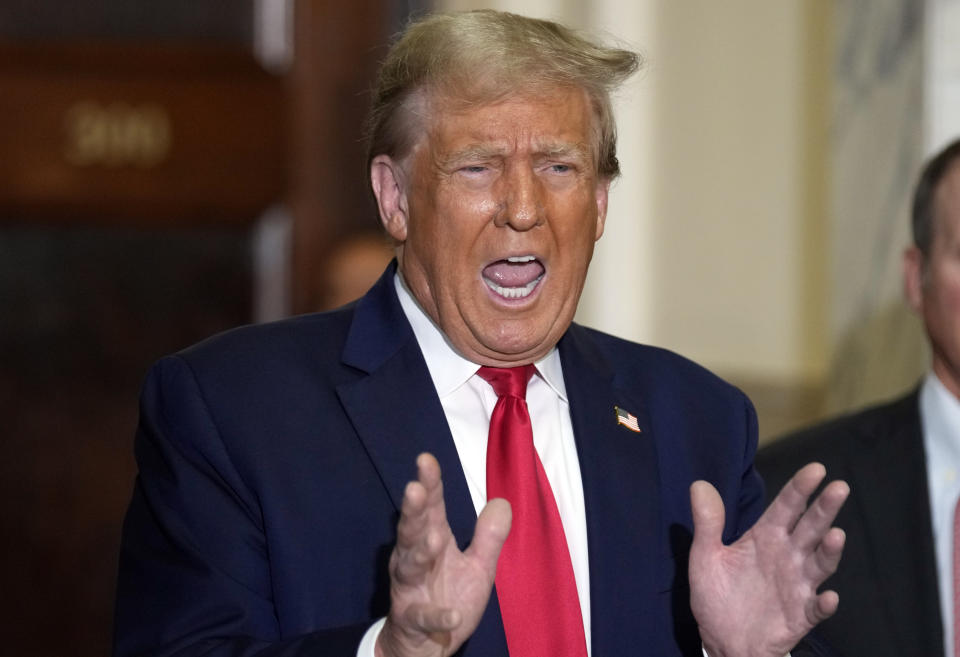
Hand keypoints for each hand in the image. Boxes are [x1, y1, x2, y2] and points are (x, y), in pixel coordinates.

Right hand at [376, 453, 511, 656]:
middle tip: (415, 488)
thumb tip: (503, 501)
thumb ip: (488, 537)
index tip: (426, 459)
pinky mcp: (412, 618)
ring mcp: (410, 588)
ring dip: (420, 553)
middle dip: (414, 510)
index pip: (431, 508)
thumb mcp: (478, 567)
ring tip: (433, 539)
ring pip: (409, 566)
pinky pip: (423, 615)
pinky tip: (450, 614)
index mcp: (433, 540)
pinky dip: (436, 615)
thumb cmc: (449, 596)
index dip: (429, 484)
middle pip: (412, 529)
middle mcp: (414, 558)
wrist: (426, 645)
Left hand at [688, 462, 848, 656]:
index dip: (799, 488)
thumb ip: (708, 523)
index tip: (816, 469)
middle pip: (809, 528)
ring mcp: (797, 585)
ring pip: (819, 564)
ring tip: (836, 535)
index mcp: (765, 538)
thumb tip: (699, 484)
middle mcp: (786, 556)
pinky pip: (816, 609)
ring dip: (829, 551)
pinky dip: (824, 604)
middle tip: (840, 487)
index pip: (785, 507)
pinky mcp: (801, 615)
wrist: (722, 640)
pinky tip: (829, 597)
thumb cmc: (718, 596)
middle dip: (824, 509)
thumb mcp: (705, 557)